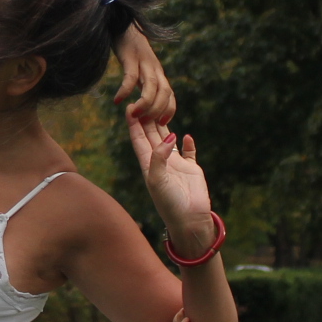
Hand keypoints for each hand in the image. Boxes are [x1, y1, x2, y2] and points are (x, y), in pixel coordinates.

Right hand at [110, 30, 174, 124]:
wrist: (122, 23)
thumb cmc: (129, 47)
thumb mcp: (140, 66)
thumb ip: (143, 80)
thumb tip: (143, 99)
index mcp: (157, 72)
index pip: (170, 94)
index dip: (169, 110)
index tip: (162, 123)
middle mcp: (154, 68)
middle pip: (164, 92)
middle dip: (157, 110)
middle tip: (145, 122)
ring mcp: (143, 62)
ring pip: (151, 86)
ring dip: (145, 103)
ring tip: (134, 115)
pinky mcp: (130, 56)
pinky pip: (131, 76)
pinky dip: (125, 90)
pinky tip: (117, 100)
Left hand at [125, 111, 212, 255]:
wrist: (189, 221)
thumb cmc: (170, 204)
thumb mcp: (157, 181)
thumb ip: (159, 158)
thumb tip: (168, 137)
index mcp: (148, 165)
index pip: (139, 140)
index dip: (133, 125)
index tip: (129, 108)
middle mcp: (161, 163)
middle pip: (152, 136)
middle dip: (147, 119)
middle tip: (145, 100)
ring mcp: (176, 165)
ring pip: (169, 140)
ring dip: (165, 126)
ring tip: (162, 109)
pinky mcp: (192, 169)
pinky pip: (189, 152)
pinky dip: (188, 143)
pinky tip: (186, 135)